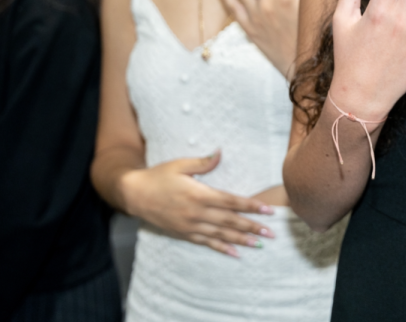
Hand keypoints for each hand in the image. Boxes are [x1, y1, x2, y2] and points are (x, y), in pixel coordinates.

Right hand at [119, 150, 274, 257]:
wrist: (134, 194)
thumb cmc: (159, 176)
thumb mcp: (180, 165)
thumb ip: (203, 162)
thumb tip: (220, 152)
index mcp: (199, 194)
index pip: (231, 202)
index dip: (251, 206)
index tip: (268, 210)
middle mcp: (196, 213)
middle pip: (230, 221)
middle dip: (252, 226)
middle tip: (271, 232)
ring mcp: (190, 226)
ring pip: (221, 235)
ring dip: (242, 239)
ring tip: (259, 243)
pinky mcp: (184, 233)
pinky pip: (206, 243)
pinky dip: (222, 248)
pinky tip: (236, 253)